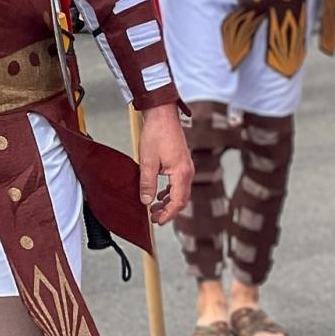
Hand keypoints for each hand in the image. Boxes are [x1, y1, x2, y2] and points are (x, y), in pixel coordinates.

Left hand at [136, 104, 191, 225]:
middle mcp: (187, 170)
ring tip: (155, 208)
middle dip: (168, 210)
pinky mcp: (181, 161)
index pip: (178, 201)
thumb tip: (147, 201)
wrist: (162, 114)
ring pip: (181, 191)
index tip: (157, 221)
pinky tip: (160, 193)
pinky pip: (179, 183)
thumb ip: (148, 184)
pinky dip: (170, 192)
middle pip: (182, 199)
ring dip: (169, 202)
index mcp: (181, 172)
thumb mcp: (148, 161)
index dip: (168, 214)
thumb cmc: (157, 133)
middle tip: (154, 217)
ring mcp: (186, 166)